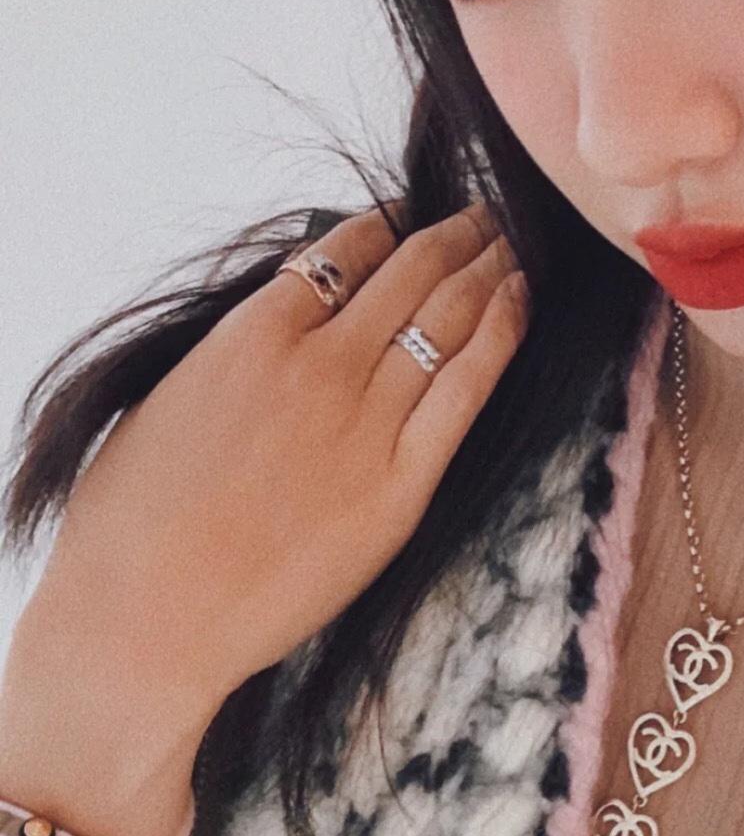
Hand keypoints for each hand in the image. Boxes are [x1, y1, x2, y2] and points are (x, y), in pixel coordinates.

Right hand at [28, 201, 528, 714]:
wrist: (142, 623)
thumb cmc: (132, 517)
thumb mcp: (172, 389)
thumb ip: (242, 338)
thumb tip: (296, 299)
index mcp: (254, 332)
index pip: (348, 247)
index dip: (391, 223)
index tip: (412, 217)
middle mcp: (320, 364)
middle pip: (412, 270)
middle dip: (456, 232)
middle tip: (486, 212)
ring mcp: (364, 423)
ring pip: (448, 317)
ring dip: (488, 268)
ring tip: (513, 243)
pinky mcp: (400, 485)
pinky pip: (466, 389)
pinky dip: (500, 334)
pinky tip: (519, 301)